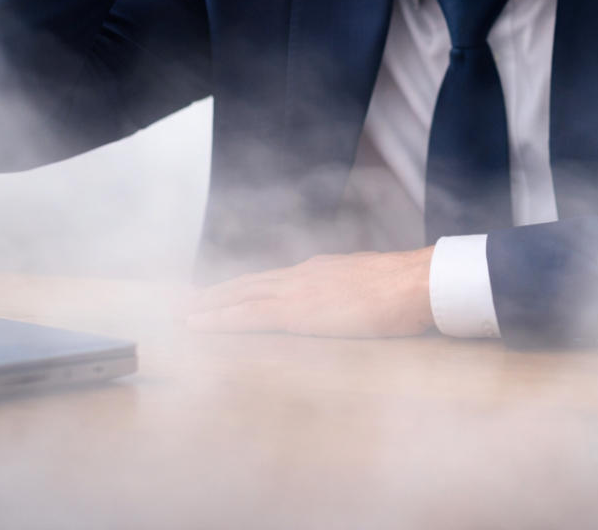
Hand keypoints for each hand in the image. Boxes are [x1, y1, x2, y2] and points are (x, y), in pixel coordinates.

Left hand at [179, 247, 435, 337]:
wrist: (414, 283)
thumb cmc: (405, 291)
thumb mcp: (371, 288)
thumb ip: (352, 295)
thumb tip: (350, 305)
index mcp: (320, 271)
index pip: (271, 279)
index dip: (243, 287)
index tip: (221, 294)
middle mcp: (302, 275)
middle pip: (248, 283)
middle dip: (216, 294)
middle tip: (186, 303)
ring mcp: (298, 289)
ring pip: (240, 296)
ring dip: (208, 305)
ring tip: (183, 314)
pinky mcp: (297, 310)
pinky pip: (248, 314)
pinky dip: (220, 319)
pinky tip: (200, 325)